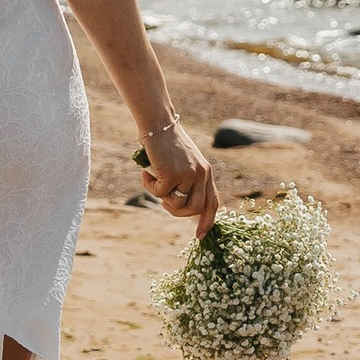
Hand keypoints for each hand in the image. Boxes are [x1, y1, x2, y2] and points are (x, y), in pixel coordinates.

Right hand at [135, 116, 219, 237]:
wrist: (158, 124)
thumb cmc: (166, 143)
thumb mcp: (182, 162)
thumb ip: (186, 180)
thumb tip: (178, 205)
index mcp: (206, 172)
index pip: (213, 202)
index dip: (208, 221)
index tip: (200, 236)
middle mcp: (202, 174)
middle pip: (195, 209)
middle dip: (177, 211)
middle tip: (162, 200)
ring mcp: (189, 174)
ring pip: (176, 204)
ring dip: (161, 196)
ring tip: (153, 179)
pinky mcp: (173, 174)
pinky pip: (160, 193)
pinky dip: (150, 186)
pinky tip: (146, 172)